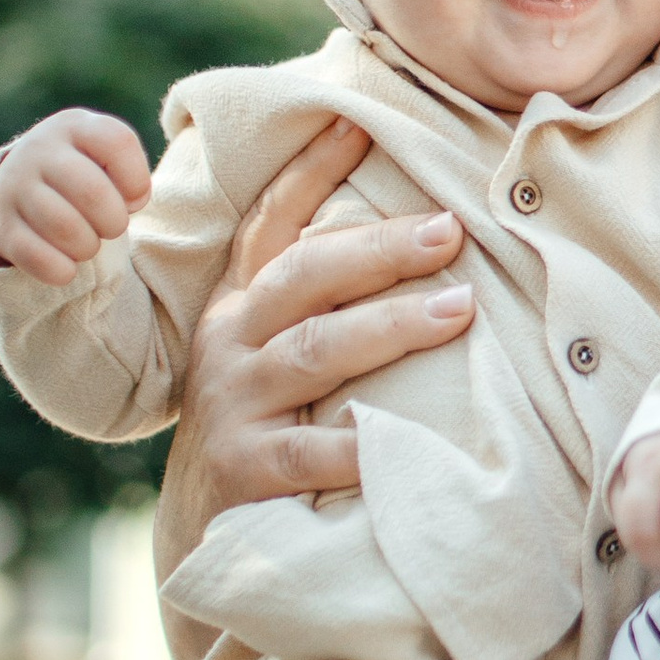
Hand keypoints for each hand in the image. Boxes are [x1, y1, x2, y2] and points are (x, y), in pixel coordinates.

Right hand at [0, 109, 151, 285]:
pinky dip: (62, 271)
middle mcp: (39, 148)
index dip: (136, 180)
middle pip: (93, 193)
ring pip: (66, 229)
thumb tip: (130, 203)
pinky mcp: (0, 224)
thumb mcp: (107, 159)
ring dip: (88, 247)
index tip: (132, 197)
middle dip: (114, 222)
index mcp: (74, 125)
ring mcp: (14, 184)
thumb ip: (131, 175)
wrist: (21, 182)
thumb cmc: (84, 173)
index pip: (118, 143)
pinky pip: (38, 257)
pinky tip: (66, 266)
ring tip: (86, 243)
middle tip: (110, 227)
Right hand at [152, 119, 474, 594]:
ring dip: (389, 326)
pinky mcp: (245, 470)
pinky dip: (361, 444)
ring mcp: (234, 405)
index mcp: (241, 306)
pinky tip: (405, 435)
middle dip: (380, 248)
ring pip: (314, 351)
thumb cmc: (263, 429)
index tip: (355, 122)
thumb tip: (421, 235)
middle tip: (451, 231)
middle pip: (305, 276)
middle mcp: (231, 344)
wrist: (200, 536)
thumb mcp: (275, 355)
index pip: (273, 224)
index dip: (309, 171)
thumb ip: (322, 305)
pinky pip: (311, 452)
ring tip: (458, 309)